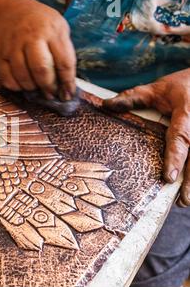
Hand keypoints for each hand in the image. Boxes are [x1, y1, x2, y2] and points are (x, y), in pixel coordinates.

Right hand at [0, 0, 76, 100]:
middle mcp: (31, 38)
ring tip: (38, 88)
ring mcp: (13, 47)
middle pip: (41, 70)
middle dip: (49, 87)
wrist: (9, 11)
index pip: (64, 62)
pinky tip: (23, 84)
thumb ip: (64, 51)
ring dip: (33, 89)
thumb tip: (67, 83)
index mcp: (51, 31)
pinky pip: (7, 80)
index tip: (68, 94)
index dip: (67, 82)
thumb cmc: (40, 22)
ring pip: (23, 78)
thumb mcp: (59, 27)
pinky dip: (17, 87)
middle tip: (52, 93)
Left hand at [103, 69, 189, 206]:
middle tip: (182, 200)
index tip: (169, 177)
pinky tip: (189, 188)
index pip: (180, 138)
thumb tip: (105, 105)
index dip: (175, 157)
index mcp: (187, 112)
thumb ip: (132, 97)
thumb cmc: (180, 86)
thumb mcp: (156, 88)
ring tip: (184, 201)